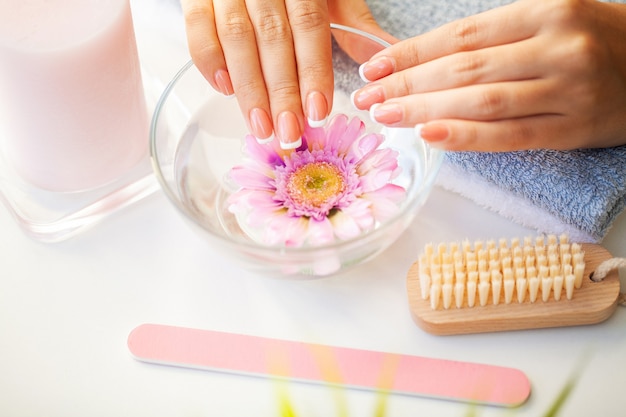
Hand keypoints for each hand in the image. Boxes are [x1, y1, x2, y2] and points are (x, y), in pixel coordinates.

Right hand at [180, 0, 395, 148]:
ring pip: (236, 37)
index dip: (313, 70)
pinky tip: (223, 89)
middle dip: (281, 91)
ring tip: (261, 127)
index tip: (318, 111)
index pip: (308, 25)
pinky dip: (208, 59)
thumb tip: (385, 51)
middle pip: (272, 37)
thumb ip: (353, 20)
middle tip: (289, 134)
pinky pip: (197, 27)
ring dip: (249, 88)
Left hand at [352, 0, 625, 150]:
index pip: (461, 36)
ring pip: (481, 103)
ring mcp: (567, 90)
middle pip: (464, 70)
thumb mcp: (548, 19)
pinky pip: (510, 136)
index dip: (412, 53)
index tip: (374, 67)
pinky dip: (466, 137)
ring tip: (385, 116)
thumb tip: (424, 61)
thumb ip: (494, 37)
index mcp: (545, 11)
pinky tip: (428, 136)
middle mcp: (557, 47)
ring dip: (425, 110)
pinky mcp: (572, 129)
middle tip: (367, 97)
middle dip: (407, 84)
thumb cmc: (591, 39)